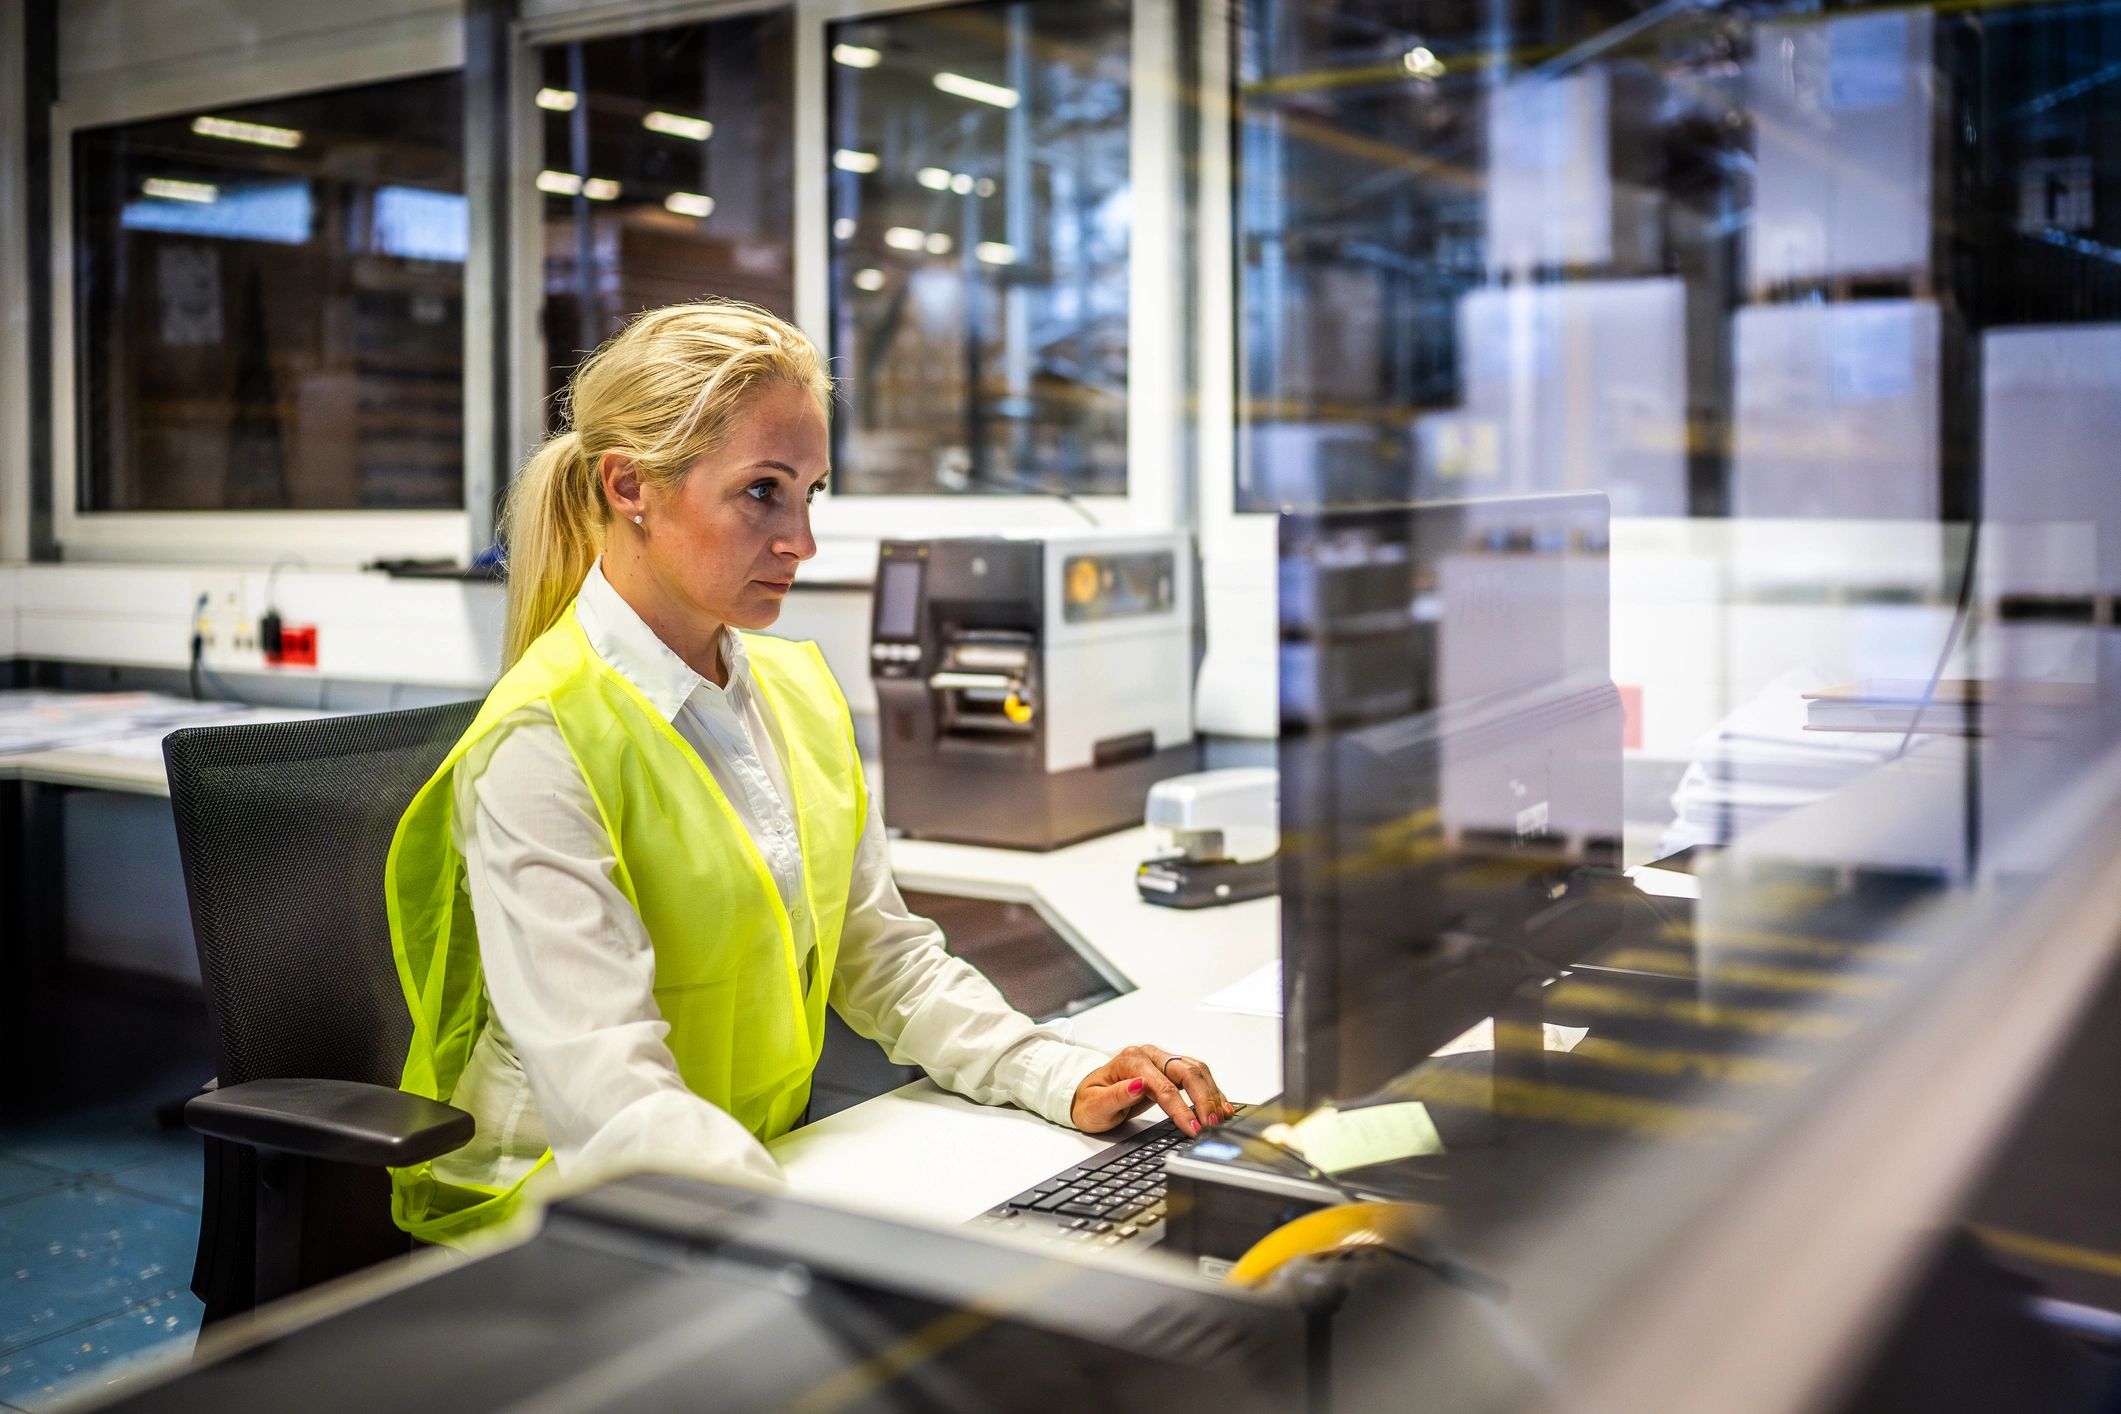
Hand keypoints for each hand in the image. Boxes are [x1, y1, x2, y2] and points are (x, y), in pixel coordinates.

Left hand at [1070, 1044, 1235, 1135]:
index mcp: (1131, 1061)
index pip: (1163, 1086)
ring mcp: (1161, 1060)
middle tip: (1212, 1124)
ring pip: (1196, 1071)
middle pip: (1186, 1072)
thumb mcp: (1094, 1105)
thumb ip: (1116, 1096)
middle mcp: (1149, 1056)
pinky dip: (1211, 1091)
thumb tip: (1137, 1085)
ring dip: (1211, 1094)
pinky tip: (1220, 1106)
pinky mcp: (1169, 1070)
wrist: (1085, 1096)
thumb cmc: (1088, 1102)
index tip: (1193, 1128)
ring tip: (1221, 1118)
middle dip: (1203, 1099)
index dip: (1181, 1109)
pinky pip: (1196, 1076)